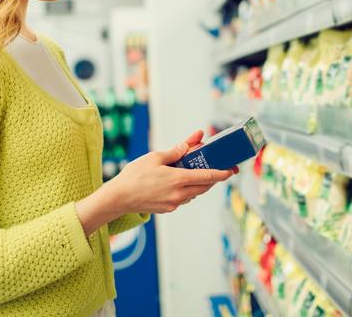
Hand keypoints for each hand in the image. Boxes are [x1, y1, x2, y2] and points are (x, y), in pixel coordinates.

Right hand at [107, 130, 234, 213]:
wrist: (119, 198)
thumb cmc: (134, 175)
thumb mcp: (155, 158)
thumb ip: (176, 151)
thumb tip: (191, 143)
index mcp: (178, 179)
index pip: (208, 176)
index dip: (222, 173)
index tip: (232, 170)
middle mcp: (179, 194)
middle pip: (205, 186)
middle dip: (213, 178)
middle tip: (218, 167)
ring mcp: (174, 203)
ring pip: (195, 193)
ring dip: (199, 184)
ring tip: (196, 171)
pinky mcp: (168, 209)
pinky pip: (184, 198)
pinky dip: (187, 190)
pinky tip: (180, 181)